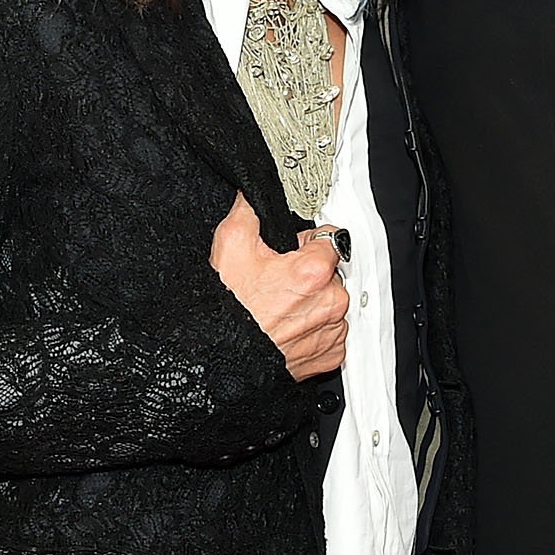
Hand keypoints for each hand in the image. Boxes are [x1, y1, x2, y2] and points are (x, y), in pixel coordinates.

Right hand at [208, 191, 347, 379]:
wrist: (221, 357)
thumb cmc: (227, 311)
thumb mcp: (230, 246)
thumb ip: (250, 210)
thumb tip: (255, 198)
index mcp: (314, 271)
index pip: (332, 237)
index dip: (308, 240)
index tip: (294, 250)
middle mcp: (331, 301)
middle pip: (332, 272)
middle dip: (311, 273)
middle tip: (280, 283)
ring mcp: (333, 331)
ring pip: (332, 303)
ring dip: (315, 303)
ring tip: (282, 309)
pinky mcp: (331, 355)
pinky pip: (332, 334)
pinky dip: (315, 331)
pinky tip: (289, 329)